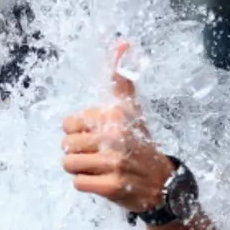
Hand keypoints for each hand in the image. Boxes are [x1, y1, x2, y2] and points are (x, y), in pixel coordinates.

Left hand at [61, 42, 174, 213]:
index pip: (68, 123)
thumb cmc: (139, 141)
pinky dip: (87, 184)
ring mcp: (114, 162)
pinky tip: (103, 180)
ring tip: (100, 167)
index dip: (78, 131)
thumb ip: (121, 78)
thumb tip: (122, 42)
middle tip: (99, 154)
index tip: (97, 135)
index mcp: (115, 115)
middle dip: (79, 151)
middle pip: (66, 145)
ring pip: (69, 164)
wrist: (163, 181)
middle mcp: (115, 136)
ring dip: (81, 168)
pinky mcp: (112, 186)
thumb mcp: (131, 108)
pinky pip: (78, 183)